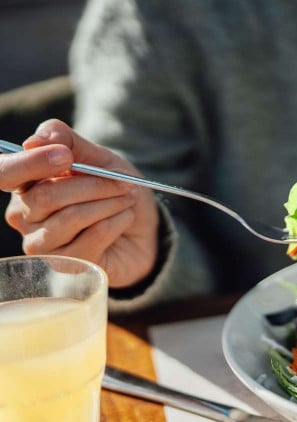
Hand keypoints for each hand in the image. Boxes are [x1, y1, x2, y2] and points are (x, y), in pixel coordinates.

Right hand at [1, 120, 158, 287]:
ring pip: (70, 218)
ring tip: (127, 198)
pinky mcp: (65, 264)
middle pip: (46, 195)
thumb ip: (67, 141)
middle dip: (93, 184)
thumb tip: (35, 140)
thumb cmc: (113, 189)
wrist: (141, 227)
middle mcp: (23, 215)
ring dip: (108, 203)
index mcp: (24, 184)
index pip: (5, 173)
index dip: (31, 163)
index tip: (66, 156)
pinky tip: (125, 218)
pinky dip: (115, 223)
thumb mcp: (98, 157)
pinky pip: (90, 240)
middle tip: (124, 182)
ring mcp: (41, 243)